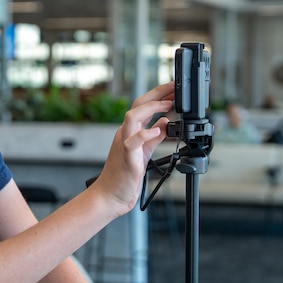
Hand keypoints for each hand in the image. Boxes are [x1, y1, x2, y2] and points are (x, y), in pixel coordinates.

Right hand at [90, 82, 173, 215]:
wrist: (109, 195)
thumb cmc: (124, 175)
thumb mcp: (144, 152)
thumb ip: (154, 137)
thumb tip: (165, 123)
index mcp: (130, 131)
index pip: (143, 106)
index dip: (158, 95)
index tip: (173, 89)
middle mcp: (125, 133)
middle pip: (138, 105)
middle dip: (157, 94)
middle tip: (173, 87)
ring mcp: (124, 144)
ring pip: (132, 117)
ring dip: (151, 108)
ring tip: (167, 105)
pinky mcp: (127, 157)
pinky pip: (133, 141)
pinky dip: (145, 134)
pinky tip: (158, 130)